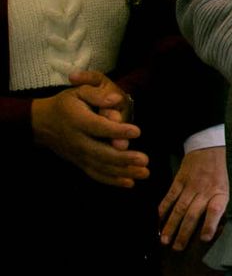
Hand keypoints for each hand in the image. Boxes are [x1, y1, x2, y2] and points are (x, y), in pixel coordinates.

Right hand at [32, 77, 146, 187]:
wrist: (43, 123)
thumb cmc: (66, 105)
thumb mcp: (78, 92)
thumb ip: (96, 94)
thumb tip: (115, 99)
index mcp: (78, 121)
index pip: (98, 127)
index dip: (117, 131)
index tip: (137, 131)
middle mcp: (77, 141)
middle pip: (100, 152)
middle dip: (123, 158)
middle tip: (144, 159)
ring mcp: (78, 155)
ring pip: (100, 166)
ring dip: (123, 172)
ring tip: (144, 173)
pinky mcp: (79, 163)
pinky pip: (95, 174)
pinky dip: (112, 180)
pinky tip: (130, 183)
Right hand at [157, 146, 228, 249]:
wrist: (208, 150)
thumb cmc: (218, 176)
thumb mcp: (225, 190)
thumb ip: (218, 208)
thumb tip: (211, 231)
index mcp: (220, 193)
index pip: (216, 209)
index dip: (210, 224)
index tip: (204, 238)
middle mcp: (205, 191)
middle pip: (193, 214)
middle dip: (184, 233)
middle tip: (177, 248)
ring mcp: (190, 186)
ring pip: (178, 209)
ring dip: (170, 226)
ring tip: (164, 240)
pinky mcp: (178, 181)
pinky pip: (169, 198)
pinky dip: (162, 211)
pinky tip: (158, 223)